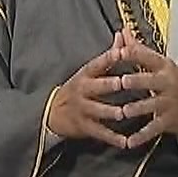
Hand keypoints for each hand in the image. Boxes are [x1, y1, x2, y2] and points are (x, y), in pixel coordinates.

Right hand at [48, 32, 127, 148]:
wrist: (51, 112)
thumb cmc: (78, 88)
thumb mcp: (89, 71)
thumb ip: (108, 55)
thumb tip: (122, 35)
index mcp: (86, 74)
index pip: (97, 64)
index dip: (108, 58)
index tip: (120, 52)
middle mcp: (83, 90)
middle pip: (97, 86)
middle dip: (109, 85)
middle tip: (122, 83)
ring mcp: (83, 109)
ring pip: (98, 110)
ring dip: (111, 112)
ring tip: (123, 113)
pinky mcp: (84, 126)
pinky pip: (100, 132)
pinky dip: (113, 138)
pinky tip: (126, 142)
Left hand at [119, 27, 177, 148]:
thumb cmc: (172, 80)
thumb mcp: (159, 62)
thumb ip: (137, 48)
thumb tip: (123, 30)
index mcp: (162, 66)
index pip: (148, 57)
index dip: (133, 54)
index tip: (118, 52)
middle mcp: (166, 83)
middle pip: (150, 81)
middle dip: (136, 81)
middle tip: (121, 81)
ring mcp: (168, 102)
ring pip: (151, 105)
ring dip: (137, 108)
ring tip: (124, 112)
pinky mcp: (168, 120)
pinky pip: (154, 128)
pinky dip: (141, 136)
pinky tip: (129, 142)